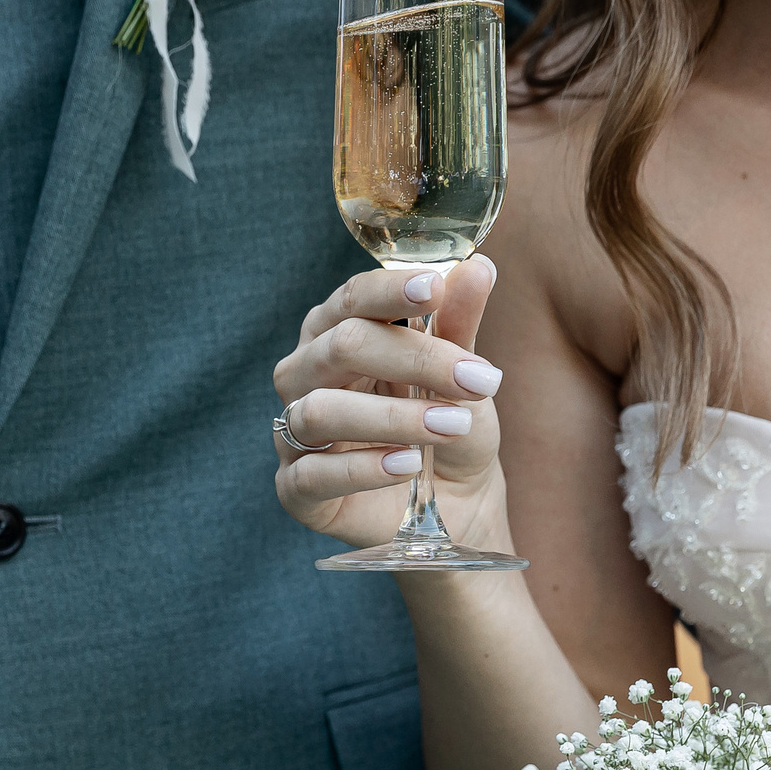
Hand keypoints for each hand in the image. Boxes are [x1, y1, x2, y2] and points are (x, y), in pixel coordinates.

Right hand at [270, 256, 508, 551]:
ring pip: (319, 411)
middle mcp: (305, 376)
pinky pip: (312, 475)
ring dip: (392, 418)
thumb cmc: (451, 427)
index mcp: (337, 333)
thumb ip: (461, 325)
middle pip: (340, 347)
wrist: (458, 502)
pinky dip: (362, 469)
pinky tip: (407, 466)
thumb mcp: (465, 376)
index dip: (389, 290)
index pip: (352, 298)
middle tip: (475, 380)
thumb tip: (477, 267)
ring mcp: (294, 433)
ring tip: (451, 426)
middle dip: (414, 359)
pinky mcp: (296, 490)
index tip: (434, 288)